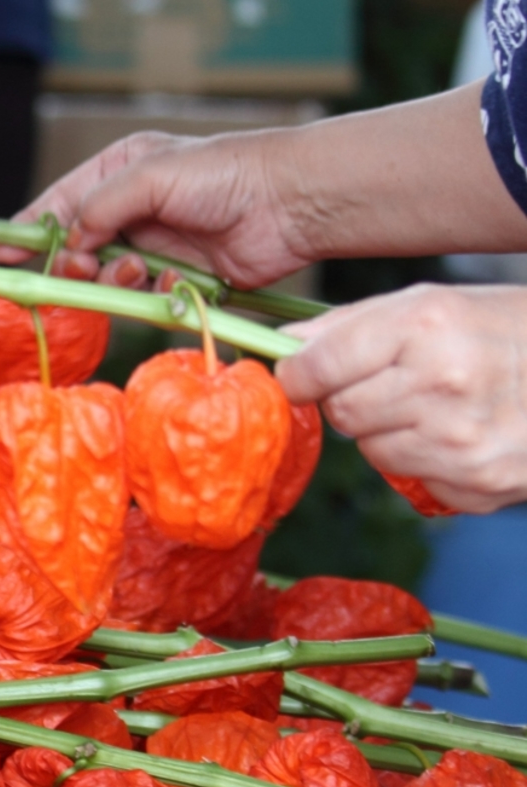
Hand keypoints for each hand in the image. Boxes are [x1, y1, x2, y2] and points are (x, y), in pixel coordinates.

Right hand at [0, 130, 315, 289]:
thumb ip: (100, 205)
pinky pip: (144, 294)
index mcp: (120, 172)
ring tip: (135, 269)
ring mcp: (155, 244)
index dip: (30, 229)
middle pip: (78, 246)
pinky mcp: (178, 275)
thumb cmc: (224, 174)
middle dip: (73, 261)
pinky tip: (171, 279)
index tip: (3, 253)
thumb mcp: (151, 176)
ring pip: (107, 275)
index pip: (61, 202)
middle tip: (78, 270)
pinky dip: (151, 291)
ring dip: (114, 278)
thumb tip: (72, 240)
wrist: (289, 204)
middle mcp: (133, 209)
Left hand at [279, 284, 526, 514]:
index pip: (318, 366)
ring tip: (442, 407)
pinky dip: (430, 463)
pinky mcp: (479, 483)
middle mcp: (442, 383)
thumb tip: (283, 348)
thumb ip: (351, 325)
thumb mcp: (434, 303)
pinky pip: (414, 481)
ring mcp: (461, 439)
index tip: (299, 376)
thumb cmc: (510, 331)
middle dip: (356, 400)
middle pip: (342, 413)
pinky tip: (469, 434)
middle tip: (398, 384)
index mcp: (425, 327)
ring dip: (393, 433)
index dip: (299, 375)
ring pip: (373, 451)